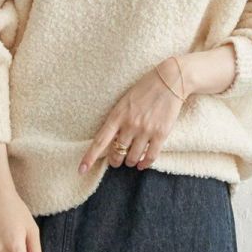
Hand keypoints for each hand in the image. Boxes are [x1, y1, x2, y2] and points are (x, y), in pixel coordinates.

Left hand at [79, 57, 186, 173]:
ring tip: (131, 160)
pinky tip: (142, 164)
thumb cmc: (144, 90)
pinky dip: (144, 163)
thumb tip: (110, 141)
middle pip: (116, 153)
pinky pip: (150, 157)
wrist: (170, 81)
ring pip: (132, 158)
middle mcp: (130, 124)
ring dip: (130, 162)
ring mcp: (145, 130)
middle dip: (115, 161)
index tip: (81, 170)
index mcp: (117, 115)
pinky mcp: (161, 134)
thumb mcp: (124, 102)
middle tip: (116, 161)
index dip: (90, 157)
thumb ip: (117, 120)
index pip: (100, 141)